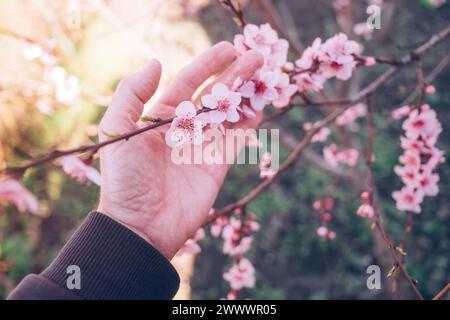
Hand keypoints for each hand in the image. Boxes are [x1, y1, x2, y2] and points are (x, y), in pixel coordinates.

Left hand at [97, 42, 263, 258]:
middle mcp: (183, 129)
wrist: (140, 225)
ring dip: (246, 96)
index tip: (228, 49)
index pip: (188, 83)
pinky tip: (259, 107)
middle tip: (256, 57)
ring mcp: (202, 147)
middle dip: (234, 75)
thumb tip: (156, 62)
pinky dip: (249, 123)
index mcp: (160, 118)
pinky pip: (236, 140)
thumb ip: (132, 93)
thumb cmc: (125, 178)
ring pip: (228, 115)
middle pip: (213, 96)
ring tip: (263, 77)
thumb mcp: (116, 129)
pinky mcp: (217, 166)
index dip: (208, 65)